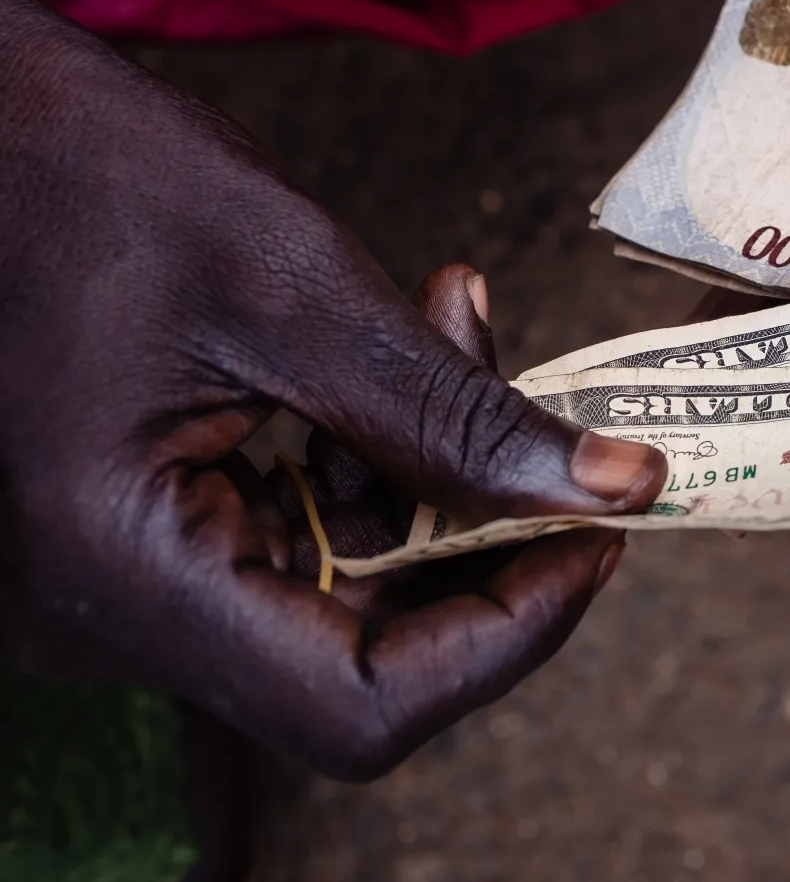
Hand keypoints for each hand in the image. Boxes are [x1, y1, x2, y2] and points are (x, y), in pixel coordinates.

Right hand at [0, 0, 664, 779]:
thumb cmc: (79, 173)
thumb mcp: (292, 286)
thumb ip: (453, 412)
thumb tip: (618, 486)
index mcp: (119, 571)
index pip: (358, 708)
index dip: (505, 636)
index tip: (598, 535)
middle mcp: (99, 613)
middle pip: (358, 655)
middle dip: (479, 534)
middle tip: (553, 423)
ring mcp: (105, 580)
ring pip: (332, 586)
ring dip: (427, 469)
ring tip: (451, 314)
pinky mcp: (123, 531)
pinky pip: (279, 534)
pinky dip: (361, 453)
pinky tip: (392, 343)